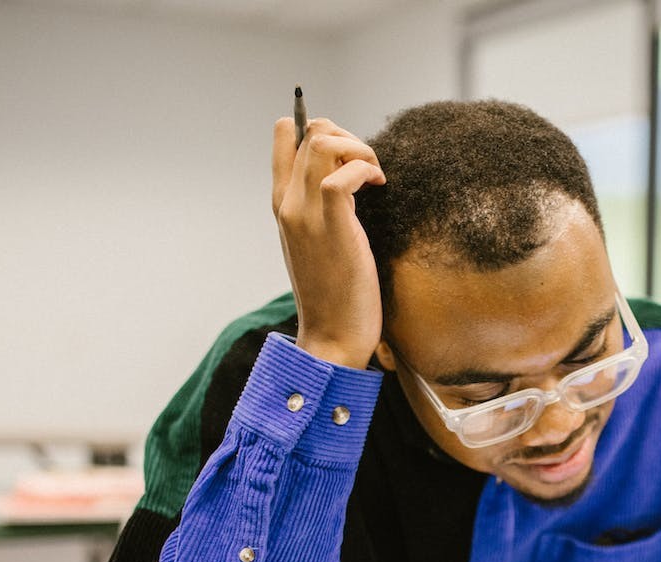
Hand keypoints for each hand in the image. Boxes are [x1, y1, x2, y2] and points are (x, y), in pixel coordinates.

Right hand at [270, 116, 385, 368]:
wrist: (332, 335)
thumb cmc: (334, 292)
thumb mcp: (321, 241)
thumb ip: (324, 208)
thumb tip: (346, 179)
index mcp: (282, 205)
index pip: (284, 138)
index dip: (318, 128)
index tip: (346, 153)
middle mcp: (288, 204)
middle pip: (311, 133)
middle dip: (349, 137)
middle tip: (369, 169)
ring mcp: (306, 215)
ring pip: (322, 144)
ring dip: (358, 148)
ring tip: (374, 176)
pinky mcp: (332, 227)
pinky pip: (341, 176)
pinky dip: (365, 169)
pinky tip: (378, 186)